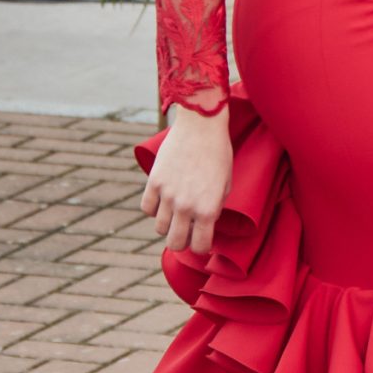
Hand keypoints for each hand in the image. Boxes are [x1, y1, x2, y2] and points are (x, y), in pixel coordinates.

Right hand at [140, 105, 233, 257]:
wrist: (202, 125)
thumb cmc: (219, 152)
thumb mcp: (226, 183)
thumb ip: (214, 207)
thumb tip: (204, 222)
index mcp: (208, 209)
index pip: (200, 246)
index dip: (201, 246)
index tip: (201, 240)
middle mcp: (186, 206)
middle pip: (175, 243)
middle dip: (182, 241)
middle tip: (186, 232)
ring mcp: (168, 194)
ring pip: (159, 228)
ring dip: (168, 225)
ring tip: (175, 214)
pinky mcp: (154, 182)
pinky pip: (147, 208)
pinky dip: (154, 208)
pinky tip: (162, 201)